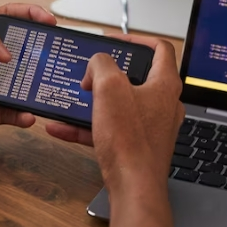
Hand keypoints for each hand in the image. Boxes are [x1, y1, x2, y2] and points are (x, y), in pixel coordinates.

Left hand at [0, 3, 56, 152]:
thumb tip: (8, 52)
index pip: (2, 19)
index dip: (27, 15)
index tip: (49, 21)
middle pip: (14, 53)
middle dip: (36, 53)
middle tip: (54, 57)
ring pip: (13, 85)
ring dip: (30, 87)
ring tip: (46, 88)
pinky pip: (4, 114)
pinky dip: (18, 116)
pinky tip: (28, 116)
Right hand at [46, 35, 183, 194]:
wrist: (134, 186)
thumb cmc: (131, 141)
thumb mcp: (109, 87)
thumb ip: (101, 64)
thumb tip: (97, 65)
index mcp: (164, 84)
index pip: (160, 49)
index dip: (136, 39)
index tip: (116, 41)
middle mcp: (163, 104)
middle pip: (137, 77)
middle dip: (109, 73)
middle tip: (92, 72)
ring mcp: (152, 126)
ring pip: (120, 105)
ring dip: (95, 101)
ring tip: (74, 98)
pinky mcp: (138, 145)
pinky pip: (110, 129)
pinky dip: (87, 127)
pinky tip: (62, 128)